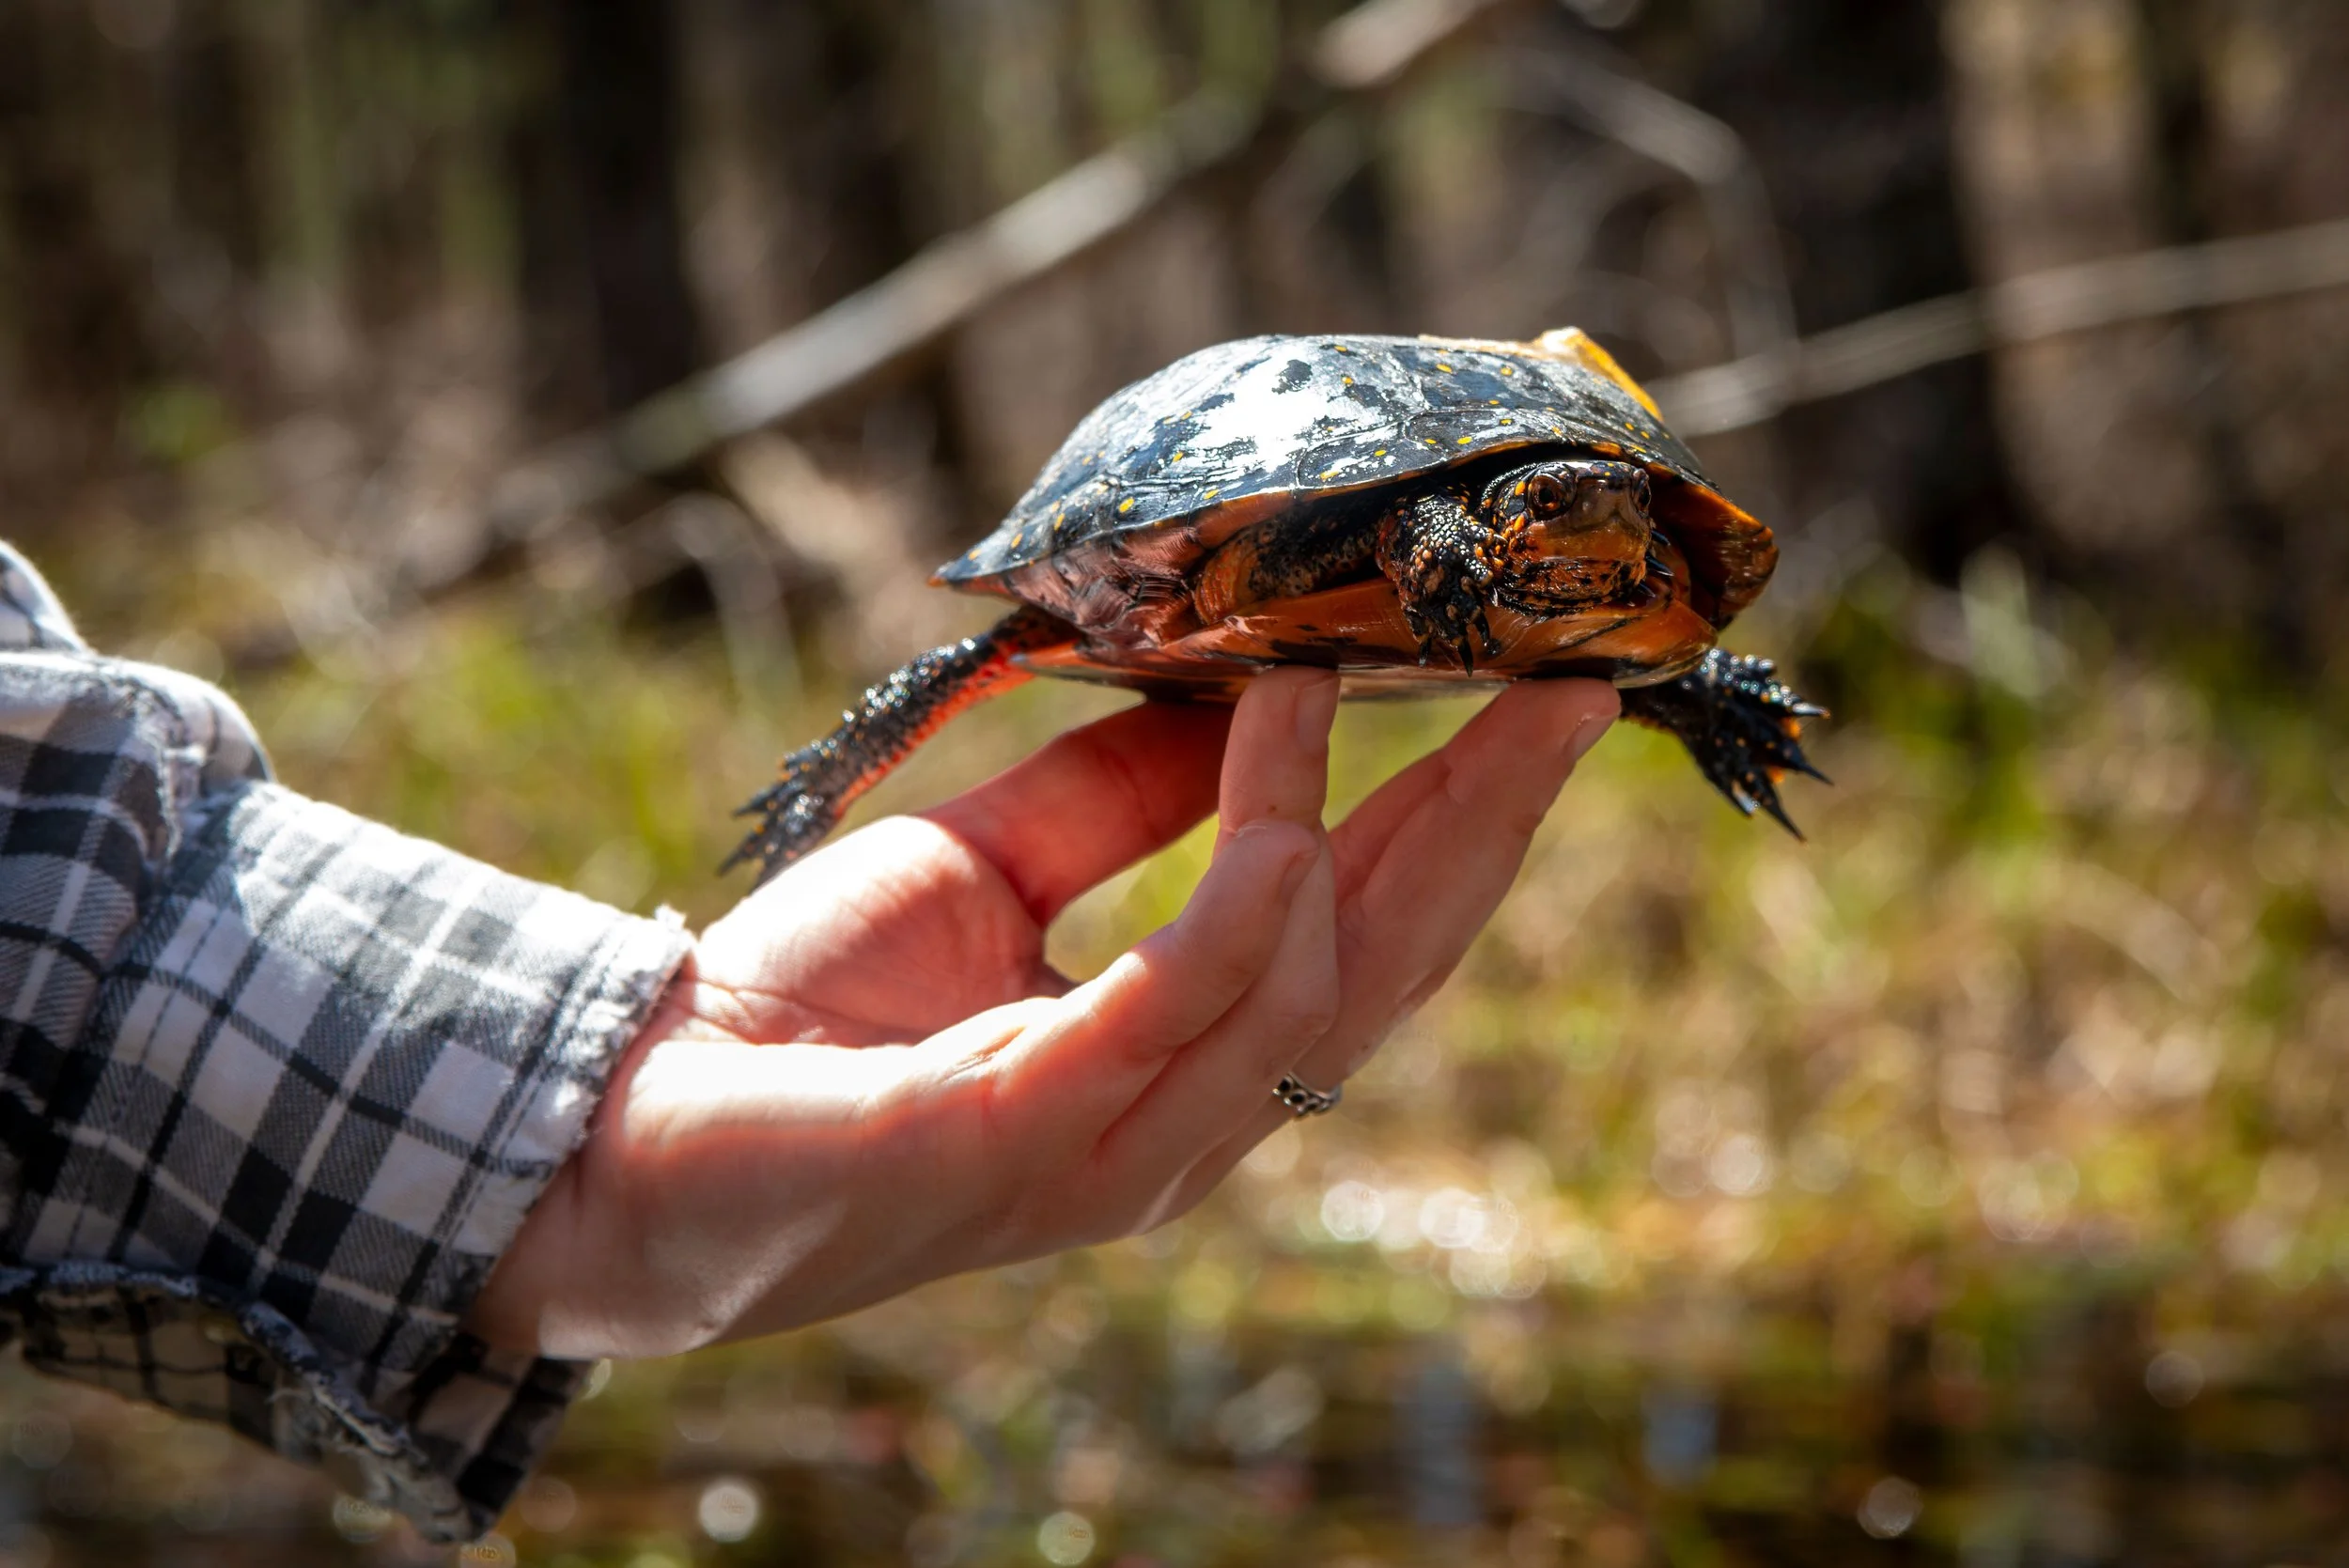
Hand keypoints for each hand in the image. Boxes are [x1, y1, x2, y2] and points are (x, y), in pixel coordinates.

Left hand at [466, 670, 1616, 1357]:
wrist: (626, 1128)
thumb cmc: (809, 1014)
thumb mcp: (991, 871)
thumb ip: (1119, 804)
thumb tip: (1242, 688)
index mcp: (1181, 1054)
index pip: (1366, 933)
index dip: (1467, 816)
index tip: (1549, 688)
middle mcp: (1181, 1117)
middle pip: (1387, 965)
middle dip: (1488, 818)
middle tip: (1573, 673)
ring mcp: (1114, 1144)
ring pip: (1309, 985)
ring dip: (1359, 816)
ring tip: (1354, 662)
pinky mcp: (1021, 1132)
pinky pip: (1178, 1007)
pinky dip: (1247, 892)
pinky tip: (1282, 783)